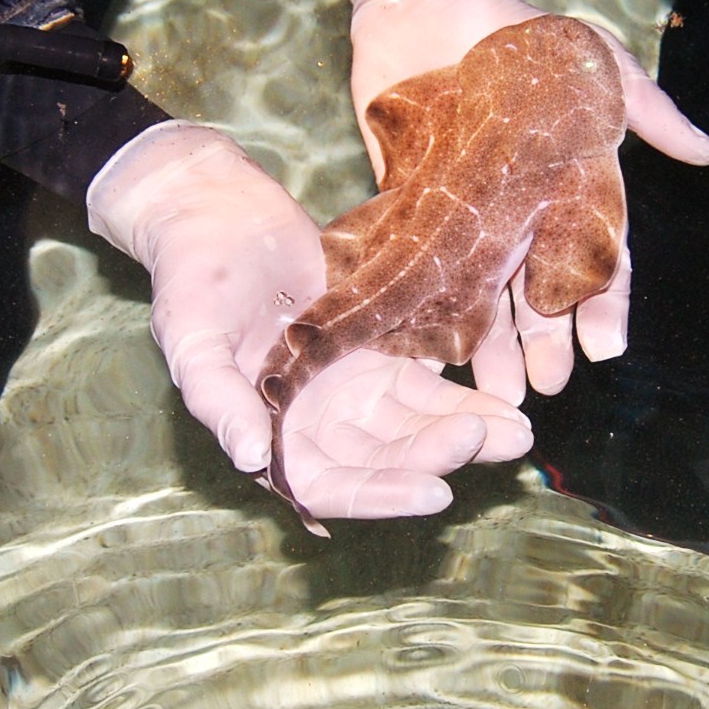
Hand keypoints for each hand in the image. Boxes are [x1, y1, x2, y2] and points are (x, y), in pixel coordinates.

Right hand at [86, 121, 530, 519]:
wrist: (215, 215)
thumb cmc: (191, 279)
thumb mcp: (191, 339)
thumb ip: (219, 400)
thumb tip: (251, 458)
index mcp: (271, 436)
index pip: (333, 486)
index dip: (383, 494)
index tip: (436, 491)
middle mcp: (317, 426)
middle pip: (388, 459)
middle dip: (441, 456)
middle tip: (496, 442)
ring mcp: (352, 391)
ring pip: (417, 426)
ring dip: (465, 433)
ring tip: (516, 432)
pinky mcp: (380, 351)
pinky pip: (430, 384)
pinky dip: (466, 394)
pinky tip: (507, 398)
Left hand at [346, 0, 708, 400]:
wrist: (432, 4)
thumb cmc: (524, 32)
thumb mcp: (595, 62)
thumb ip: (646, 110)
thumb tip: (707, 152)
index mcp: (572, 188)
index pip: (597, 257)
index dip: (604, 305)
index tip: (606, 348)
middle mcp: (523, 213)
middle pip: (538, 292)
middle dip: (544, 341)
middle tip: (544, 387)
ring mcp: (468, 216)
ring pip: (484, 296)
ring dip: (490, 344)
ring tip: (493, 390)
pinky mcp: (413, 210)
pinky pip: (422, 272)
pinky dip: (424, 313)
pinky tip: (427, 353)